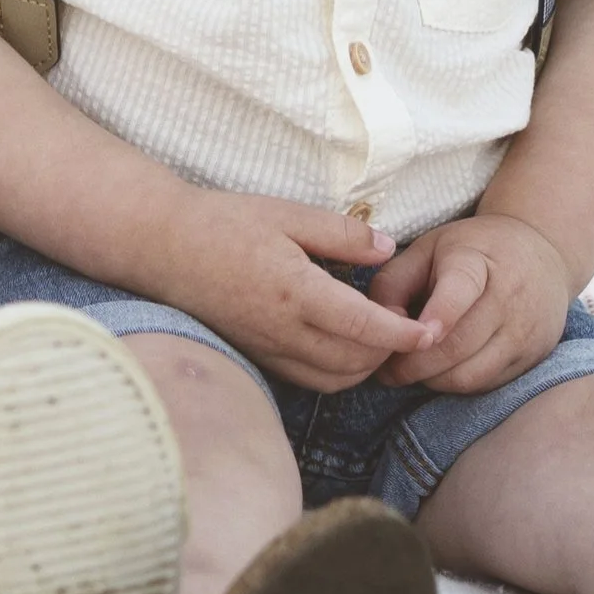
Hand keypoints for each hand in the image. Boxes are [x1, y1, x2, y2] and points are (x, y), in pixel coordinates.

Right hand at [160, 189, 440, 392]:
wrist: (162, 246)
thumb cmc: (224, 222)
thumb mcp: (287, 214)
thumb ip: (341, 234)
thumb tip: (388, 249)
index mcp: (295, 291)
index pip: (364, 326)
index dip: (404, 334)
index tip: (432, 330)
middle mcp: (282, 330)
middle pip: (355, 363)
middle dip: (390, 353)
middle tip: (409, 325)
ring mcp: (267, 349)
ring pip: (333, 380)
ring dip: (364, 366)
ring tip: (379, 337)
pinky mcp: (256, 356)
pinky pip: (308, 379)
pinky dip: (336, 371)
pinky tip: (342, 344)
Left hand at [368, 212, 573, 393]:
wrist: (541, 252)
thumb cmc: (471, 251)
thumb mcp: (426, 249)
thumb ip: (393, 282)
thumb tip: (380, 327)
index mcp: (476, 261)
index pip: (459, 291)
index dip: (437, 316)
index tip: (413, 334)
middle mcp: (508, 298)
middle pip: (459, 346)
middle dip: (414, 365)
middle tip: (386, 370)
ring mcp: (525, 332)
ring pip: (471, 375)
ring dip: (433, 380)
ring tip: (410, 371)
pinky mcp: (533, 358)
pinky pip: (486, 385)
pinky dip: (457, 384)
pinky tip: (440, 371)